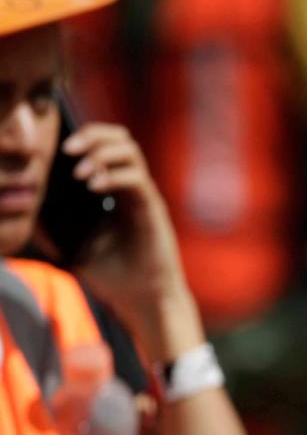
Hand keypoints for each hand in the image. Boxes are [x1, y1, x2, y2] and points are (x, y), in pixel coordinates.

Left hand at [63, 123, 201, 361]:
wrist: (142, 299)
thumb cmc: (112, 275)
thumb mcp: (72, 245)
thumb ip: (53, 223)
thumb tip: (26, 203)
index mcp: (115, 191)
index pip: (105, 147)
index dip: (83, 138)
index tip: (57, 150)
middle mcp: (132, 188)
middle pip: (121, 138)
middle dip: (92, 136)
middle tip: (68, 150)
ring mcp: (144, 195)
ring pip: (130, 151)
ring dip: (102, 152)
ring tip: (81, 172)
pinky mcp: (152, 208)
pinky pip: (136, 178)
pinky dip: (113, 175)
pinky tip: (94, 187)